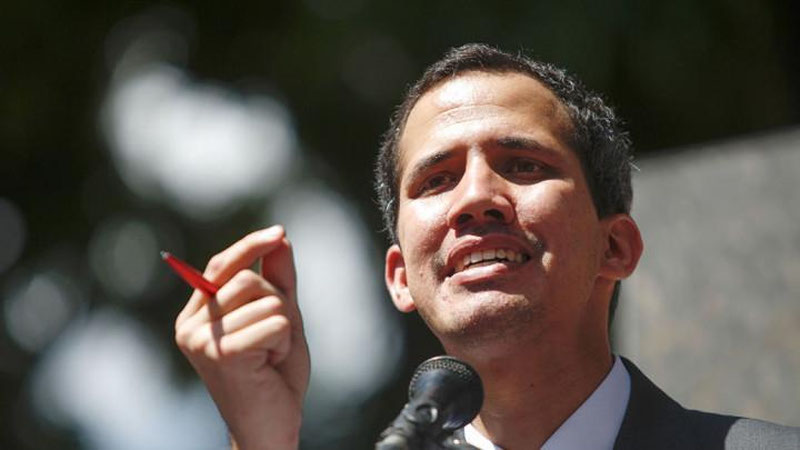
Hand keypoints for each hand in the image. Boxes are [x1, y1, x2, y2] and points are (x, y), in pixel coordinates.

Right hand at [174, 226, 308, 449]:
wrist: (272, 425)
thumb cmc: (273, 373)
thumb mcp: (279, 316)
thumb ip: (277, 280)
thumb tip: (280, 238)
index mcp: (196, 316)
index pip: (219, 266)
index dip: (250, 247)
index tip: (279, 232)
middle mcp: (190, 327)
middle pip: (247, 280)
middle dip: (277, 304)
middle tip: (274, 340)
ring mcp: (202, 341)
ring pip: (266, 301)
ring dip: (284, 328)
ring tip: (271, 356)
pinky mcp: (222, 354)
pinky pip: (275, 323)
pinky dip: (285, 342)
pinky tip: (272, 365)